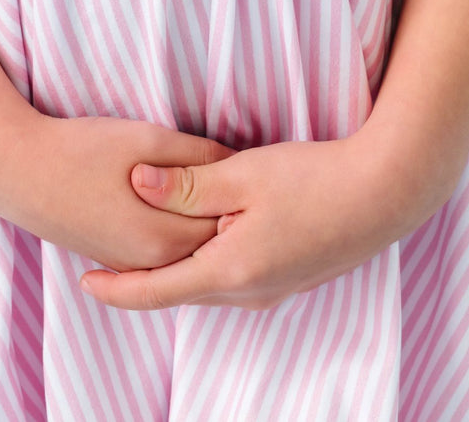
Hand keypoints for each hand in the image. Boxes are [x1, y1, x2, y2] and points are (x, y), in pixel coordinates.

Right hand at [0, 107, 239, 271]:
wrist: (17, 171)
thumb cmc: (83, 149)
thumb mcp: (149, 138)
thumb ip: (197, 157)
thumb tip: (237, 164)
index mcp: (166, 234)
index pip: (228, 226)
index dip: (250, 201)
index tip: (270, 176)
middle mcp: (151, 260)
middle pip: (211, 246)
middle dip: (235, 219)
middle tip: (261, 188)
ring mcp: (130, 262)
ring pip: (188, 254)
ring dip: (208, 230)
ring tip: (235, 200)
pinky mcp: (114, 256)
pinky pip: (163, 255)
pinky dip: (183, 238)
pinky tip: (195, 214)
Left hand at [77, 129, 455, 311]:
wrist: (386, 193)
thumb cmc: (315, 179)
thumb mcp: (243, 175)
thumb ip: (187, 184)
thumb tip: (136, 184)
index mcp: (229, 272)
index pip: (156, 292)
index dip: (116, 288)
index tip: (83, 280)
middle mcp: (249, 293)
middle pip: (181, 290)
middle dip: (142, 278)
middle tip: (104, 260)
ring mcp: (274, 288)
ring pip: (209, 284)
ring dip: (177, 270)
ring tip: (145, 251)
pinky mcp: (292, 275)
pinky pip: (235, 276)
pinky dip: (208, 262)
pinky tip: (206, 241)